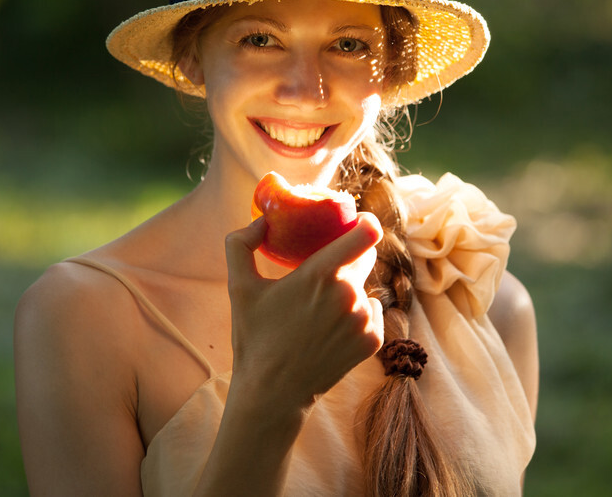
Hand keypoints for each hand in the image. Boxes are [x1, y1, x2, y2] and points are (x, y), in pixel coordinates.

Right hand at [224, 212, 385, 409]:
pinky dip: (356, 314)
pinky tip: (331, 327)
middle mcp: (349, 294)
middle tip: (326, 267)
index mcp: (321, 274)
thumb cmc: (254, 336)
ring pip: (365, 287)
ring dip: (349, 289)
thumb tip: (260, 223)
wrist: (273, 391)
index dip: (365, 221)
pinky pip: (372, 313)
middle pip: (365, 257)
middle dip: (350, 256)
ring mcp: (363, 319)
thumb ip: (240, 245)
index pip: (366, 232)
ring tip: (320, 309)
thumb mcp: (239, 287)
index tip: (356, 219)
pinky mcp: (372, 341)